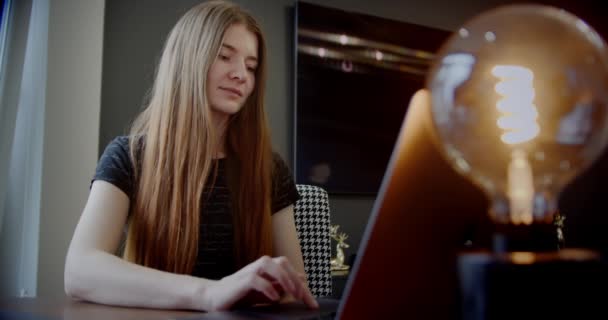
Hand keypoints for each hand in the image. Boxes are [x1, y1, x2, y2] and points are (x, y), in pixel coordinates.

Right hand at [201, 255, 318, 310]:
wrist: (216, 297)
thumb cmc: (241, 294)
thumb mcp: (266, 292)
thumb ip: (281, 286)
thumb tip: (302, 281)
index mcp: (268, 268)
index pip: (290, 271)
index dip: (303, 287)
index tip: (312, 304)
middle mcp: (261, 266)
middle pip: (283, 263)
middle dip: (296, 280)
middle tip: (303, 298)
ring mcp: (250, 271)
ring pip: (271, 264)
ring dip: (284, 278)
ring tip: (292, 294)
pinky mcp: (241, 280)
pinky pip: (256, 279)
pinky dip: (267, 288)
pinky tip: (274, 298)